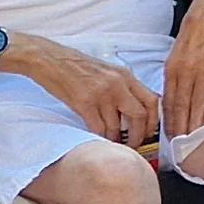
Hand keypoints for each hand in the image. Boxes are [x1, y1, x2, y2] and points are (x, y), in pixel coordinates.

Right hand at [16, 34, 162, 145]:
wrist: (50, 59)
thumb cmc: (77, 66)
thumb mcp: (108, 72)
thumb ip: (124, 87)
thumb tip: (137, 109)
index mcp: (125, 76)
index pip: (152, 101)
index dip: (154, 120)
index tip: (149, 132)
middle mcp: (117, 84)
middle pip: (140, 116)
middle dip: (139, 135)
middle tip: (134, 144)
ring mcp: (101, 94)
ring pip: (117, 126)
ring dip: (115, 138)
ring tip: (112, 142)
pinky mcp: (84, 102)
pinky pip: (98, 128)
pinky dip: (100, 136)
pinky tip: (98, 138)